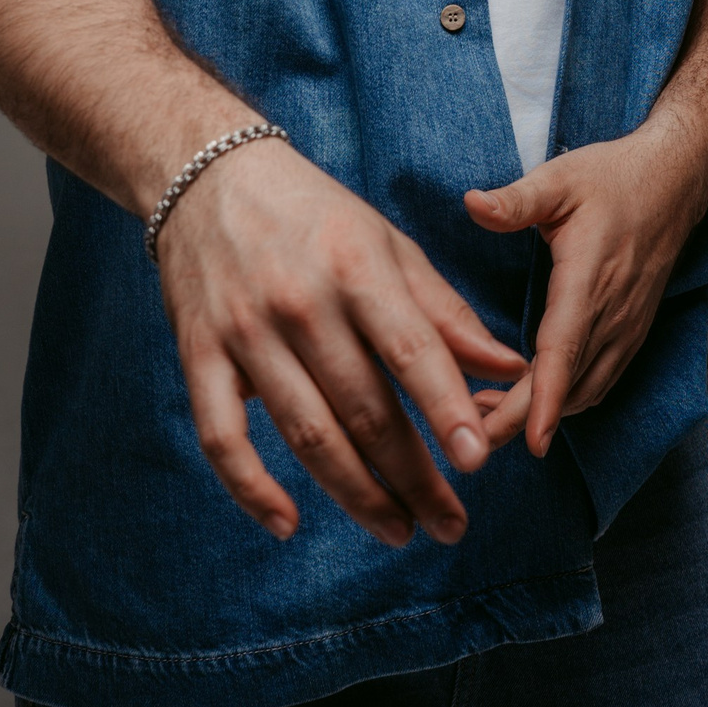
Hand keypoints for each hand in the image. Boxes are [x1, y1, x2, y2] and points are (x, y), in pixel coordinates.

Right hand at [157, 141, 527, 549]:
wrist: (206, 177)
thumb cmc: (315, 214)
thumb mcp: (387, 243)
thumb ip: (444, 311)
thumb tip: (509, 366)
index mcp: (355, 267)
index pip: (408, 350)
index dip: (444, 409)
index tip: (477, 462)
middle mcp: (299, 302)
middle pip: (363, 408)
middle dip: (413, 476)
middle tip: (452, 524)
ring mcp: (244, 333)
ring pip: (306, 433)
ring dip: (356, 495)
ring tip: (399, 529)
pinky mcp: (198, 356)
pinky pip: (221, 438)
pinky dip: (251, 490)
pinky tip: (287, 526)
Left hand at [462, 131, 707, 457]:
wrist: (673, 182)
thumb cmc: (614, 178)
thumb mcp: (559, 178)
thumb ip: (515, 199)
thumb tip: (472, 204)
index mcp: (588, 277)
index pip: (565, 347)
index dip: (547, 398)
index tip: (532, 440)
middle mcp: (612, 312)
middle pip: (569, 384)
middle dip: (525, 420)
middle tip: (472, 436)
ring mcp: (626, 326)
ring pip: (585, 390)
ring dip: (543, 412)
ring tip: (488, 417)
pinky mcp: (631, 331)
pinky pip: (600, 380)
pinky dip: (568, 400)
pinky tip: (536, 402)